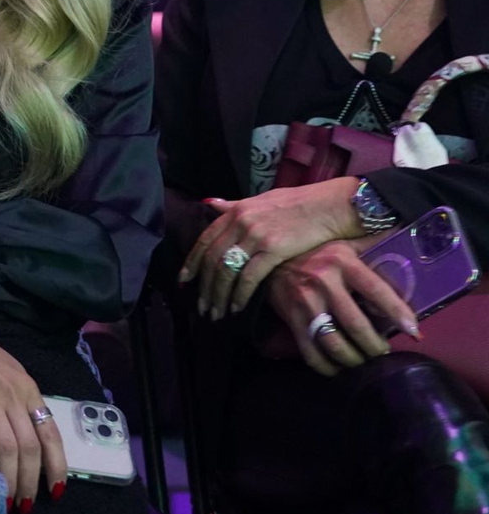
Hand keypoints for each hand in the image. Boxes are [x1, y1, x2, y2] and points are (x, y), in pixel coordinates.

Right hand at [0, 298, 67, 508]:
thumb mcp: (3, 371)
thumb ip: (15, 399)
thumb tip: (24, 435)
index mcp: (26, 386)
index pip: (50, 432)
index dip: (56, 465)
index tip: (55, 491)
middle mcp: (12, 393)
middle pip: (29, 447)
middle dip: (30, 482)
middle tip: (25, 506)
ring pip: (8, 448)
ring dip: (9, 480)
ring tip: (4, 502)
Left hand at [179, 178, 361, 318]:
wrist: (329, 206)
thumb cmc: (297, 204)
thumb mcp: (260, 200)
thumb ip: (233, 205)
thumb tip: (211, 202)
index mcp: (235, 211)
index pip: (204, 239)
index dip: (192, 262)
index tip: (184, 280)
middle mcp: (241, 222)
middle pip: (212, 260)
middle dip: (204, 286)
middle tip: (202, 306)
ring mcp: (256, 236)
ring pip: (227, 271)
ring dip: (219, 296)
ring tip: (217, 312)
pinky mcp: (274, 250)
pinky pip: (249, 278)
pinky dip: (240, 295)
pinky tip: (237, 307)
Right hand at [266, 240, 419, 376]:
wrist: (270, 259)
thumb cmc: (315, 253)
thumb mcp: (343, 244)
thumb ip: (372, 245)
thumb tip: (405, 233)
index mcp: (342, 261)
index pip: (376, 290)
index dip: (398, 312)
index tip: (414, 330)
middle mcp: (323, 281)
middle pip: (356, 326)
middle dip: (375, 346)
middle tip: (383, 352)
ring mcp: (305, 302)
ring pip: (335, 343)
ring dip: (353, 359)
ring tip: (363, 361)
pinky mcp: (291, 317)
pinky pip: (310, 352)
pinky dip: (326, 366)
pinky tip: (337, 367)